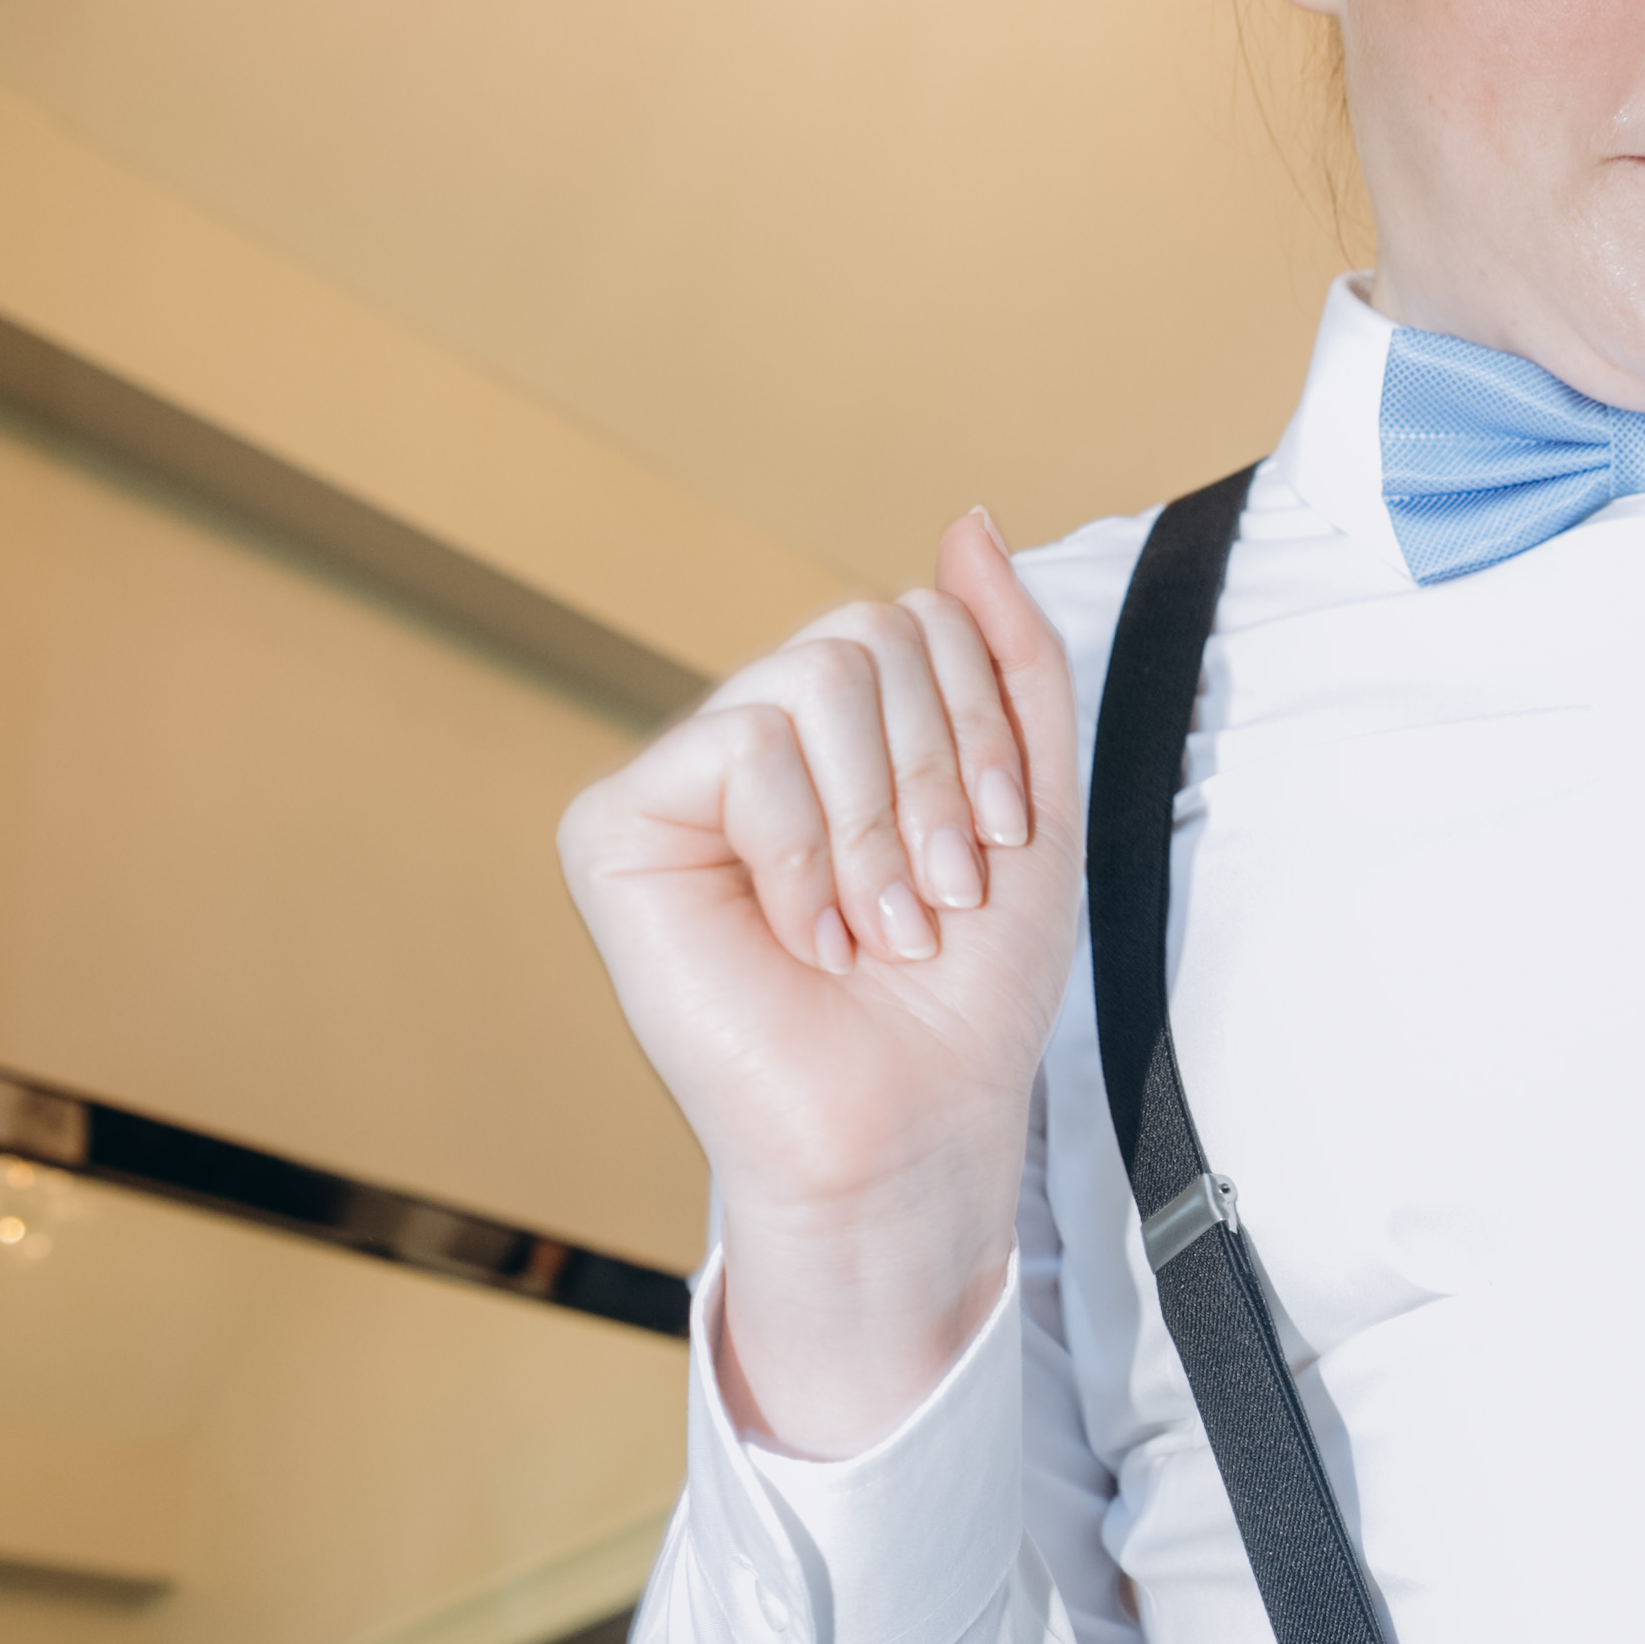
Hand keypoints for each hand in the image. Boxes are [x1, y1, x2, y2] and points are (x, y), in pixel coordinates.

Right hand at [559, 514, 1078, 1454]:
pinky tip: (806, 940)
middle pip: (866, 632)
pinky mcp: (617, 829)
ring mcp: (681, 781)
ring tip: (880, 929)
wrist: (913, 1125)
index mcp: (844, 731)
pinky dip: (802, 851)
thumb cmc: (963, 994)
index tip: (993, 849)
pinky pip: (739, 747)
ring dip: (880, 825)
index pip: (916, 619)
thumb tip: (966, 519)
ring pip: (811, 679)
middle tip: (938, 901)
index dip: (980, 727)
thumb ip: (1009, 658)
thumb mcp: (1027, 802)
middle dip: (935, 774)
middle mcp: (754, 738)